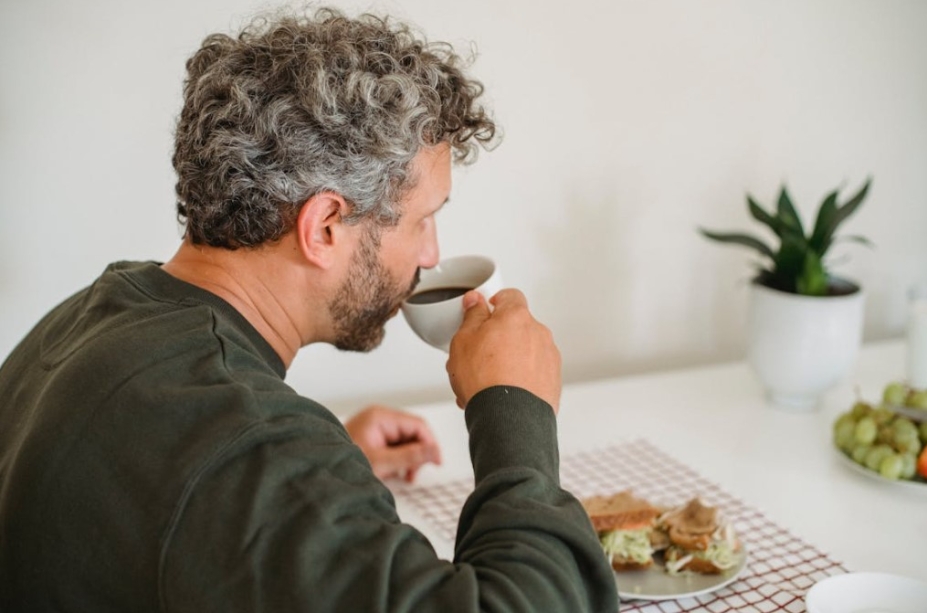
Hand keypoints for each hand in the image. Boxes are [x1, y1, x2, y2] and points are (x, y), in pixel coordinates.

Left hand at [344, 405, 441, 481]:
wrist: (319, 473)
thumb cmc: (343, 463)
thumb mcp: (381, 463)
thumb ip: (410, 456)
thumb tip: (435, 451)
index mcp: (381, 417)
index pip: (418, 425)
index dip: (431, 443)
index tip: (436, 462)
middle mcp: (379, 418)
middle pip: (412, 433)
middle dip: (417, 454)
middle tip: (413, 474)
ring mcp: (374, 428)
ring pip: (404, 442)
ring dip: (408, 460)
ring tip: (403, 477)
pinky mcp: (371, 439)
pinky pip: (393, 447)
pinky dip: (398, 461)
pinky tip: (393, 474)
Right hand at [446, 289, 560, 412]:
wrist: (508, 418)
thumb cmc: (485, 380)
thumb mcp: (464, 340)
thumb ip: (472, 315)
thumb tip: (475, 301)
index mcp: (517, 317)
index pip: (509, 296)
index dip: (494, 302)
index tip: (484, 311)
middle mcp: (538, 333)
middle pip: (516, 327)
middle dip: (498, 338)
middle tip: (477, 355)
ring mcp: (549, 358)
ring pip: (524, 352)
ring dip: (507, 361)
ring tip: (485, 382)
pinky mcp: (553, 381)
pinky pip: (533, 373)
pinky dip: (519, 379)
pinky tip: (500, 394)